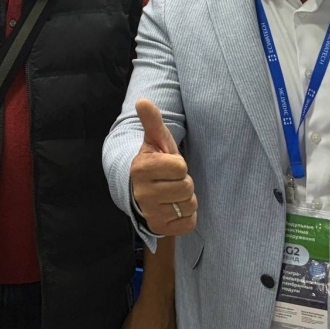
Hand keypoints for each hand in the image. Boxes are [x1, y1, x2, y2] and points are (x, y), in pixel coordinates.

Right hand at [129, 99, 196, 235]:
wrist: (142, 190)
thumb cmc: (155, 162)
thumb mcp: (156, 141)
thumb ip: (152, 121)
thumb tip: (143, 101)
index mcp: (141, 168)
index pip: (180, 167)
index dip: (179, 165)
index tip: (168, 166)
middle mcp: (142, 193)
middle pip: (186, 187)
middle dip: (184, 183)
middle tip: (171, 181)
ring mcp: (150, 213)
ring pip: (188, 205)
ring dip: (186, 199)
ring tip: (173, 194)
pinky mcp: (160, 228)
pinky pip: (188, 223)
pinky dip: (186, 216)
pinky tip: (174, 208)